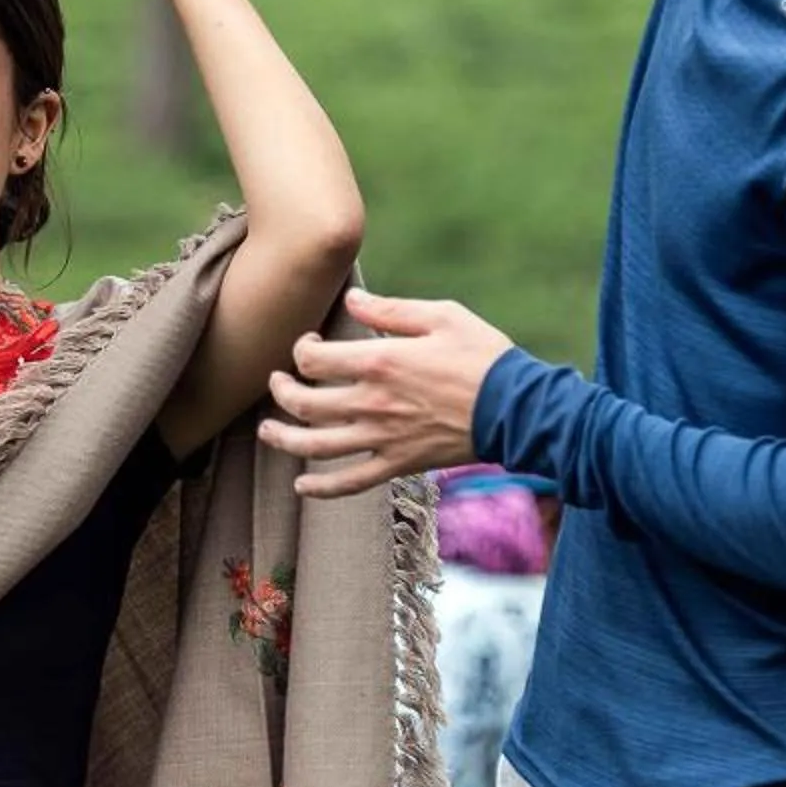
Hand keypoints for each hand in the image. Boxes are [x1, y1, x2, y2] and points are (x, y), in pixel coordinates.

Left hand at [259, 285, 514, 495]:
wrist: (518, 408)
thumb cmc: (483, 355)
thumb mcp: (441, 315)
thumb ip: (390, 310)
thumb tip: (351, 299)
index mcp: (380, 362)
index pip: (314, 360)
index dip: (301, 351)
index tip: (308, 345)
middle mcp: (372, 403)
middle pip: (305, 403)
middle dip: (282, 391)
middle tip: (277, 382)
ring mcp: (383, 438)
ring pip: (316, 445)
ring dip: (284, 438)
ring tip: (267, 431)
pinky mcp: (398, 464)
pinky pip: (351, 482)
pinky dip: (321, 488)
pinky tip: (300, 485)